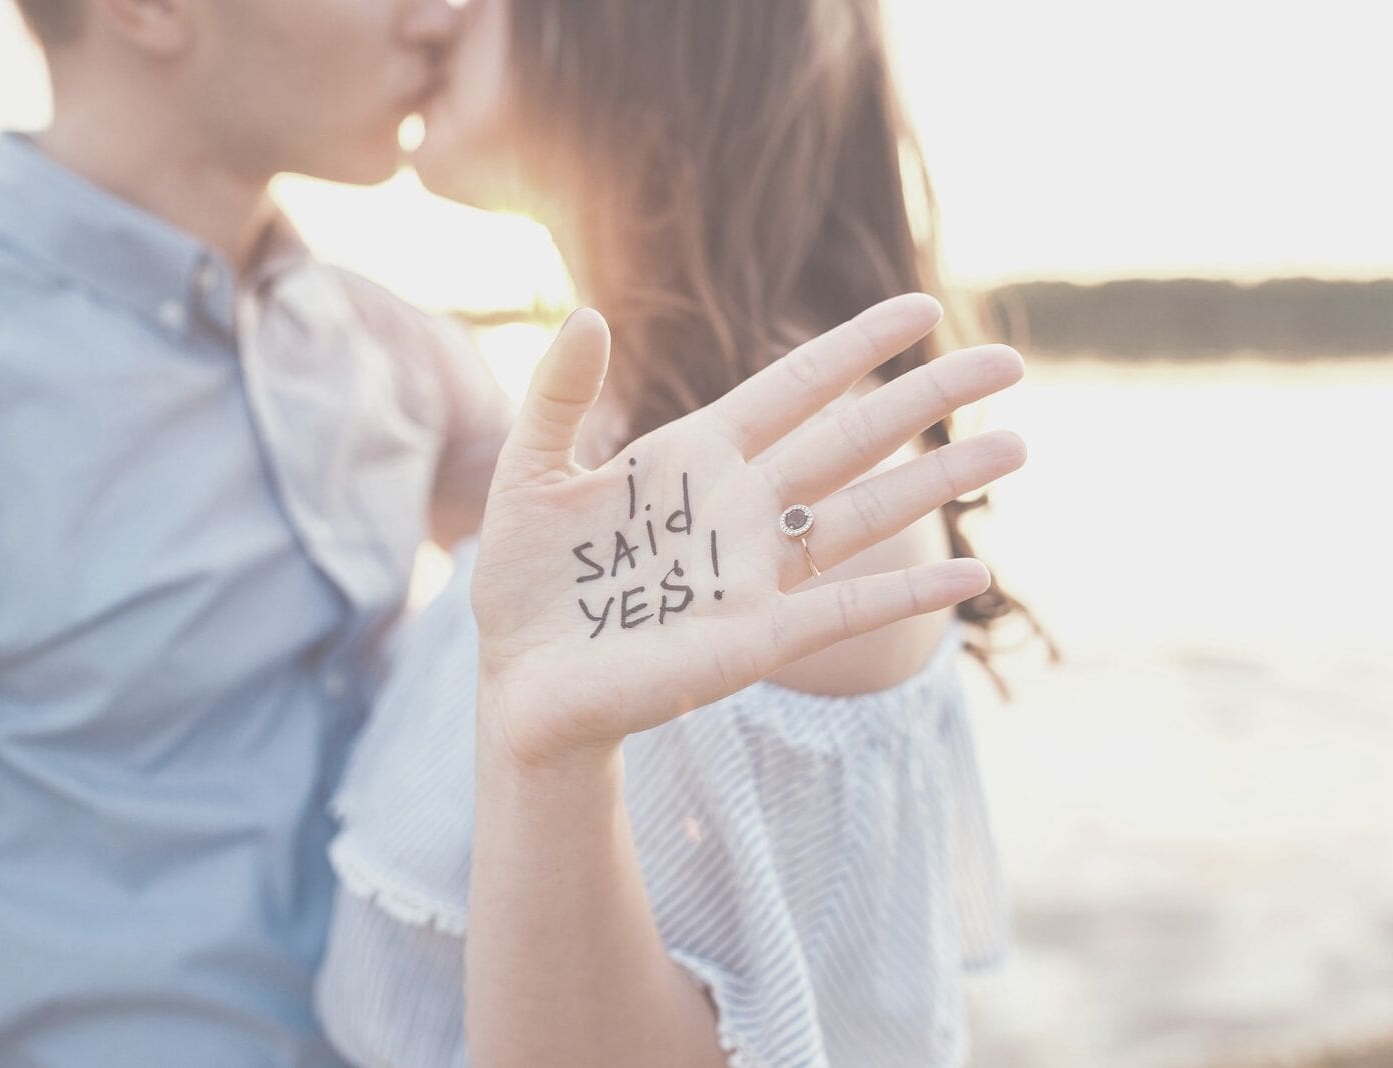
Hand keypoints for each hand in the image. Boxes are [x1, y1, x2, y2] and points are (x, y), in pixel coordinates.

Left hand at [471, 294, 1025, 767]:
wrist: (520, 681)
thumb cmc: (525, 580)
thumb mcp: (530, 473)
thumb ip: (559, 397)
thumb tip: (592, 314)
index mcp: (693, 456)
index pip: (794, 385)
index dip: (856, 346)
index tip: (922, 307)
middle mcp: (741, 506)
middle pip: (855, 437)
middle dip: (930, 400)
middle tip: (1009, 364)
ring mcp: (756, 572)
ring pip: (868, 512)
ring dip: (941, 480)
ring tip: (1020, 446)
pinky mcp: (755, 637)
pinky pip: (846, 609)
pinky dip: (910, 594)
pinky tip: (974, 572)